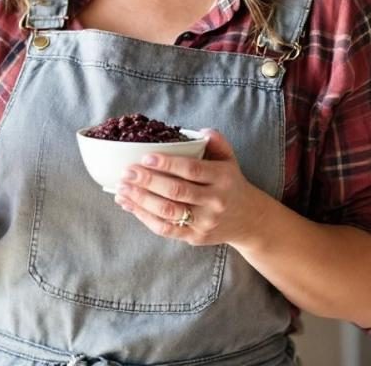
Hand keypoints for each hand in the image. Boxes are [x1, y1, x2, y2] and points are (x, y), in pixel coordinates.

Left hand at [114, 129, 266, 247]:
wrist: (249, 220)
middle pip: (176, 192)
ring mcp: (204, 222)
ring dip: (140, 200)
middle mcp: (215, 201)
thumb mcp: (230, 159)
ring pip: (168, 212)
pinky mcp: (195, 238)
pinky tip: (129, 205)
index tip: (145, 157)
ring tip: (121, 189)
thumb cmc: (231, 183)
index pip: (192, 170)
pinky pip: (166, 229)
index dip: (167, 164)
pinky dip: (144, 217)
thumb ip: (217, 141)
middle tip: (126, 172)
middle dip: (147, 181)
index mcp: (222, 178)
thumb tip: (200, 131)